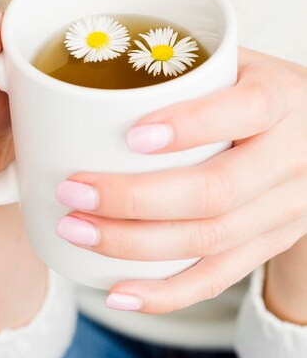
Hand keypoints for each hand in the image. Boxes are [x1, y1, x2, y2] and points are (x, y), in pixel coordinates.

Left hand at [55, 48, 306, 313]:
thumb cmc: (255, 91)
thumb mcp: (237, 64)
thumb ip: (184, 66)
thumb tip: (87, 74)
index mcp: (282, 99)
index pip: (245, 110)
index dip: (190, 126)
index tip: (131, 137)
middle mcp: (292, 157)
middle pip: (216, 191)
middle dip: (134, 199)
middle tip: (72, 192)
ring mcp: (285, 210)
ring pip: (211, 241)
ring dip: (135, 244)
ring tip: (76, 230)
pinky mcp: (269, 244)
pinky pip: (219, 278)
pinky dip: (165, 292)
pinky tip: (118, 291)